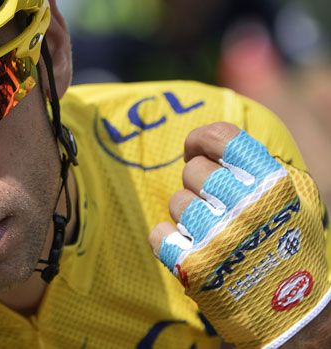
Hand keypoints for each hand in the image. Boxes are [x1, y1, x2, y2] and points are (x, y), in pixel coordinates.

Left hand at [149, 122, 330, 347]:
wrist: (292, 311)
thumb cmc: (291, 246)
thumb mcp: (295, 199)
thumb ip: (261, 167)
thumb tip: (213, 141)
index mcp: (274, 186)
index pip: (223, 139)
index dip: (202, 139)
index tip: (195, 148)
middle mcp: (246, 209)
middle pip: (194, 170)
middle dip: (199, 183)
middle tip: (214, 202)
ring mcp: (218, 240)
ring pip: (177, 201)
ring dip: (188, 214)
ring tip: (210, 230)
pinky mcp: (194, 268)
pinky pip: (159, 233)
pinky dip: (168, 238)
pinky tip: (188, 245)